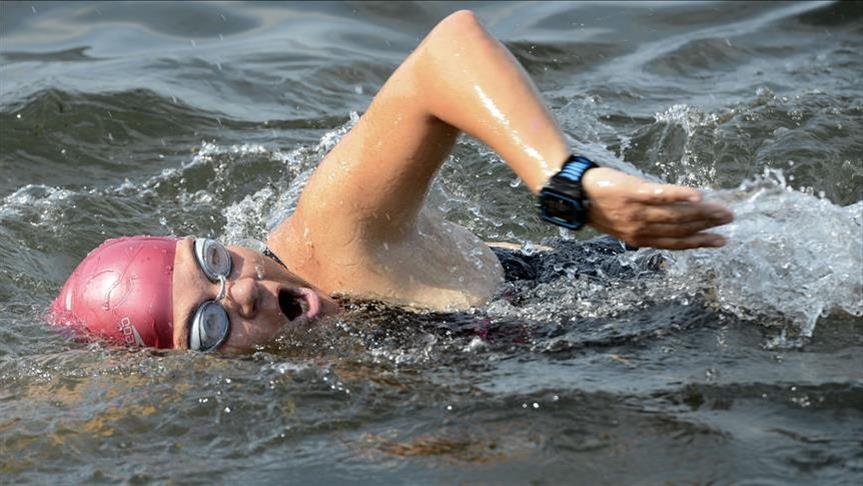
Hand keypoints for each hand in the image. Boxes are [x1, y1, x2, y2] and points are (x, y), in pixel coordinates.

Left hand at [582, 168, 733, 249]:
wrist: (573, 193)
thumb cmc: (598, 206)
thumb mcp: (621, 224)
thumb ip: (645, 226)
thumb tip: (673, 222)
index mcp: (638, 238)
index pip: (675, 242)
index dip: (699, 242)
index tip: (720, 242)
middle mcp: (640, 228)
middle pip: (680, 228)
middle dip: (707, 225)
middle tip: (729, 219)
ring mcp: (637, 210)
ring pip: (675, 214)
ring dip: (702, 212)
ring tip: (721, 209)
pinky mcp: (633, 191)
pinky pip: (660, 195)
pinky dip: (680, 195)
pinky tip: (698, 195)